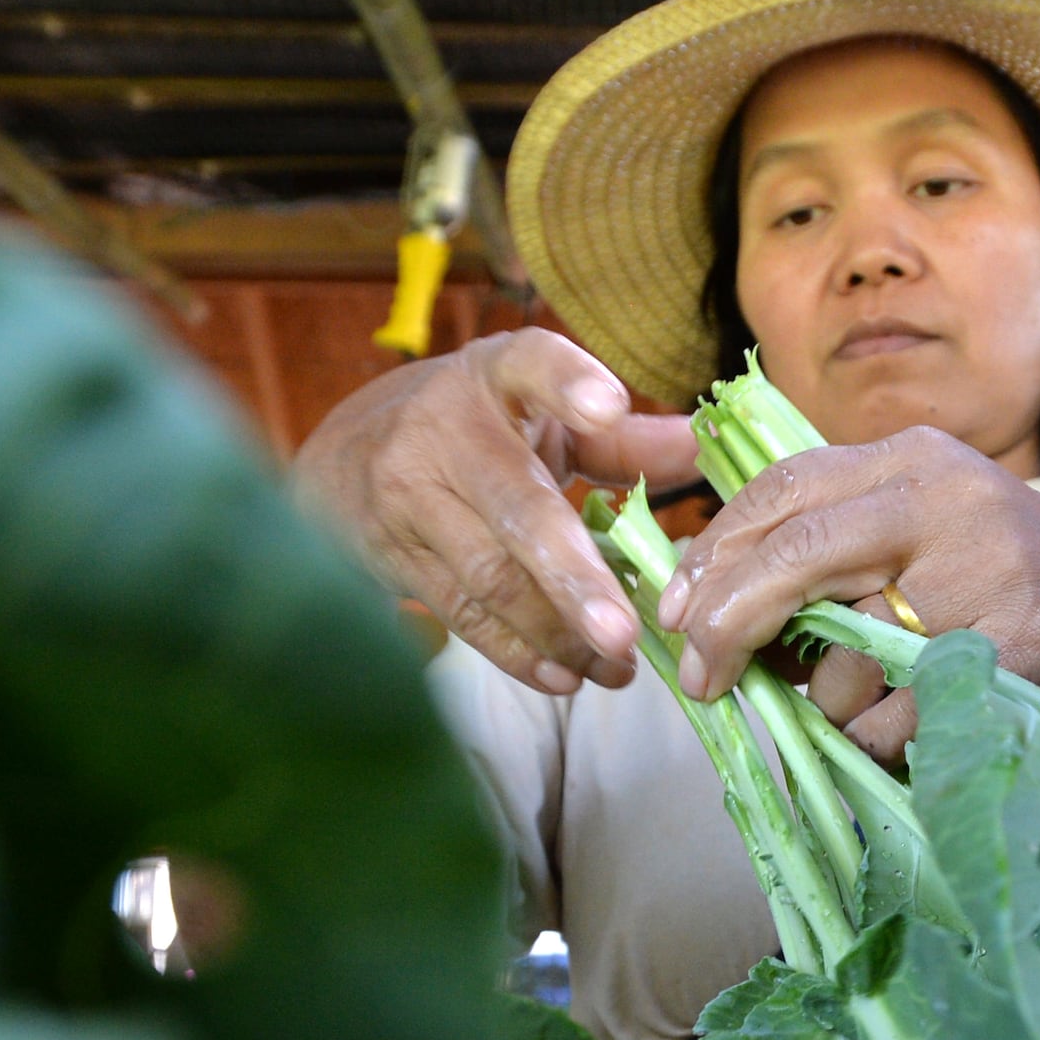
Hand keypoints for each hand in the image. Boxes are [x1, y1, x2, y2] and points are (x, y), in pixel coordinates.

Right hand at [288, 329, 697, 693]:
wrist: (338, 463)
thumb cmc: (469, 434)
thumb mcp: (532, 415)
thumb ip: (618, 439)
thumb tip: (701, 449)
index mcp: (494, 377)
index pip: (529, 362)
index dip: (566, 382)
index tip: (608, 406)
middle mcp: (445, 430)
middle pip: (516, 507)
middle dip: (573, 575)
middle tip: (625, 633)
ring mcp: (409, 496)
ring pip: (491, 577)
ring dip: (558, 632)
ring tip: (615, 666)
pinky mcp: (391, 557)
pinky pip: (462, 614)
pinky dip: (517, 653)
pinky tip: (565, 676)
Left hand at [658, 428, 1039, 762]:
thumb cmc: (1006, 583)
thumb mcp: (924, 532)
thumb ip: (832, 548)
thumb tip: (704, 608)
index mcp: (914, 462)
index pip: (783, 491)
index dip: (713, 554)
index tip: (674, 611)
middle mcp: (949, 502)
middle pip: (796, 559)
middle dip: (729, 626)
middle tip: (701, 681)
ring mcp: (990, 573)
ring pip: (845, 660)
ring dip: (832, 704)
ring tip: (877, 700)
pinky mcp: (1021, 647)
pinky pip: (898, 718)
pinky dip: (883, 739)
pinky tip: (916, 723)